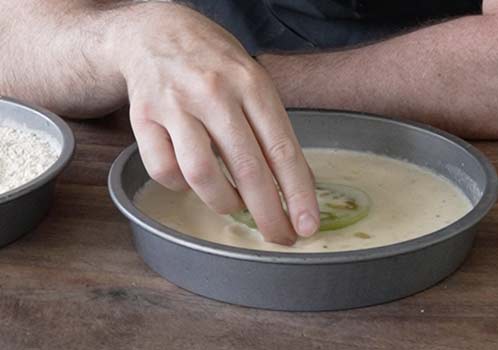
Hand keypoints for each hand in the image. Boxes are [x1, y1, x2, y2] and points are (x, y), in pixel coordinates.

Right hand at [114, 3, 318, 244]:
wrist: (156, 32)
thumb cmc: (215, 64)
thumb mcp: (254, 83)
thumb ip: (272, 130)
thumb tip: (297, 187)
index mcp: (251, 84)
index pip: (282, 149)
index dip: (297, 194)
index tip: (307, 226)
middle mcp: (214, 93)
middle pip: (247, 169)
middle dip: (268, 214)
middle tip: (279, 237)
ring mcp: (175, 105)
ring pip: (202, 176)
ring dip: (224, 203)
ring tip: (235, 205)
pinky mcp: (142, 118)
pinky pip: (165, 171)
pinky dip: (183, 187)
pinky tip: (193, 178)